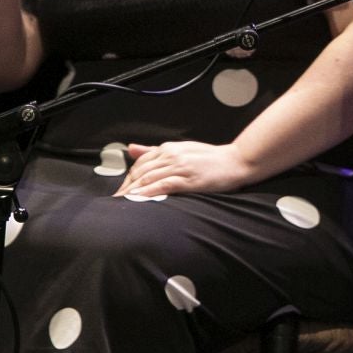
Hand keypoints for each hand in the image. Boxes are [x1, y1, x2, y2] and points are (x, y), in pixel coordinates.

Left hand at [114, 141, 257, 196]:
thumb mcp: (182, 150)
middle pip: (140, 172)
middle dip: (126, 187)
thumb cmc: (211, 158)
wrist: (236, 161)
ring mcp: (179, 167)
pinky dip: (148, 192)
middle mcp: (171, 155)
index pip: (140, 163)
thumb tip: (131, 149)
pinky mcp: (188, 179)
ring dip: (133, 192)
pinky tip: (138, 199)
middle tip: (116, 201)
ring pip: (148, 179)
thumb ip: (155, 151)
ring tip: (122, 204)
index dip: (128, 178)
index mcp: (168, 148)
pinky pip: (163, 185)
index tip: (120, 191)